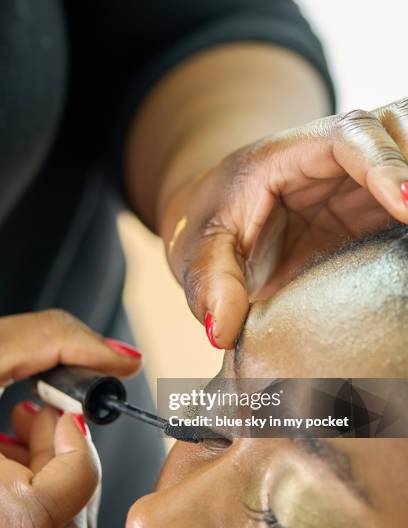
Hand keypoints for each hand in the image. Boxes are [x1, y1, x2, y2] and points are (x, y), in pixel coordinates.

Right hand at [0, 309, 141, 527]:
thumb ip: (58, 339)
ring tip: (21, 423)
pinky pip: (33, 525)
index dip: (73, 463)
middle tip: (44, 419)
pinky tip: (9, 441)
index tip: (65, 418)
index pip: (42, 513)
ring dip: (55, 471)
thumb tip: (126, 362)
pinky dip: (38, 479)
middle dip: (72, 468)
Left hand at [161, 98, 407, 348]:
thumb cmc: (212, 227)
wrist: (223, 227)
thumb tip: (220, 331)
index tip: (407, 204)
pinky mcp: (375, 209)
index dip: (385, 162)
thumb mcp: (199, 252)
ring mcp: (360, 182)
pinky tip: (407, 236)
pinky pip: (407, 201)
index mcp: (290, 155)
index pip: (350, 136)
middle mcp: (333, 160)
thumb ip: (209, 282)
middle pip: (399, 132)